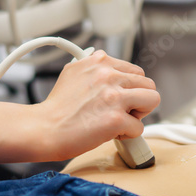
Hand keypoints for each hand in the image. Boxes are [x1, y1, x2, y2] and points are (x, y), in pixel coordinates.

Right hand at [39, 50, 159, 159]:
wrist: (43, 128)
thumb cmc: (56, 108)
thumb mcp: (72, 72)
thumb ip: (92, 66)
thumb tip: (105, 65)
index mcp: (100, 61)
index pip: (134, 71)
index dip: (128, 88)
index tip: (115, 98)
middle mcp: (108, 74)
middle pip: (148, 84)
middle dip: (137, 100)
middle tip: (119, 111)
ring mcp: (114, 96)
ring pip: (152, 100)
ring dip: (138, 114)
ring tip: (119, 120)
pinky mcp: (116, 119)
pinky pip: (139, 128)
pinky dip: (127, 135)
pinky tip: (109, 133)